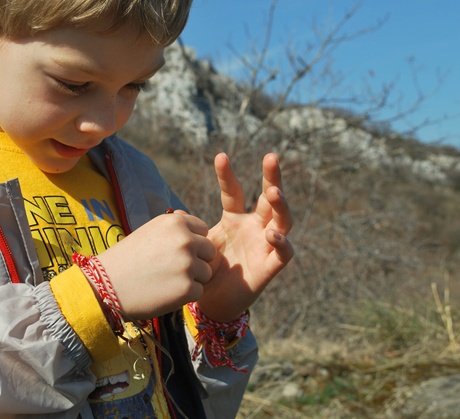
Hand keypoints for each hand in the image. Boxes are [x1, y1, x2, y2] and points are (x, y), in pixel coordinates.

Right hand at [96, 213, 215, 320]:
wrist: (105, 285)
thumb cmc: (127, 259)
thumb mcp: (149, 231)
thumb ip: (173, 225)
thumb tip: (187, 215)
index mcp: (175, 222)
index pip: (203, 230)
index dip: (192, 242)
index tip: (173, 251)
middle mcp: (185, 240)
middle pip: (209, 251)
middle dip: (197, 260)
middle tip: (171, 269)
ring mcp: (187, 264)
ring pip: (206, 273)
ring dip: (191, 279)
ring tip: (165, 280)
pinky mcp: (187, 288)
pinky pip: (198, 291)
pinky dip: (184, 295)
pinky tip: (164, 292)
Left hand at [197, 152, 293, 321]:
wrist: (211, 303)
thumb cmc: (205, 271)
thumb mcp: (197, 245)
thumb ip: (190, 230)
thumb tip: (175, 213)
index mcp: (234, 218)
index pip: (234, 191)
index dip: (228, 175)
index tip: (220, 156)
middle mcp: (254, 227)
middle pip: (269, 198)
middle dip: (272, 177)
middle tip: (271, 157)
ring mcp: (265, 245)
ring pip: (282, 220)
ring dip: (281, 205)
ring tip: (274, 192)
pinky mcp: (270, 266)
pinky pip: (283, 253)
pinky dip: (281, 243)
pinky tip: (272, 234)